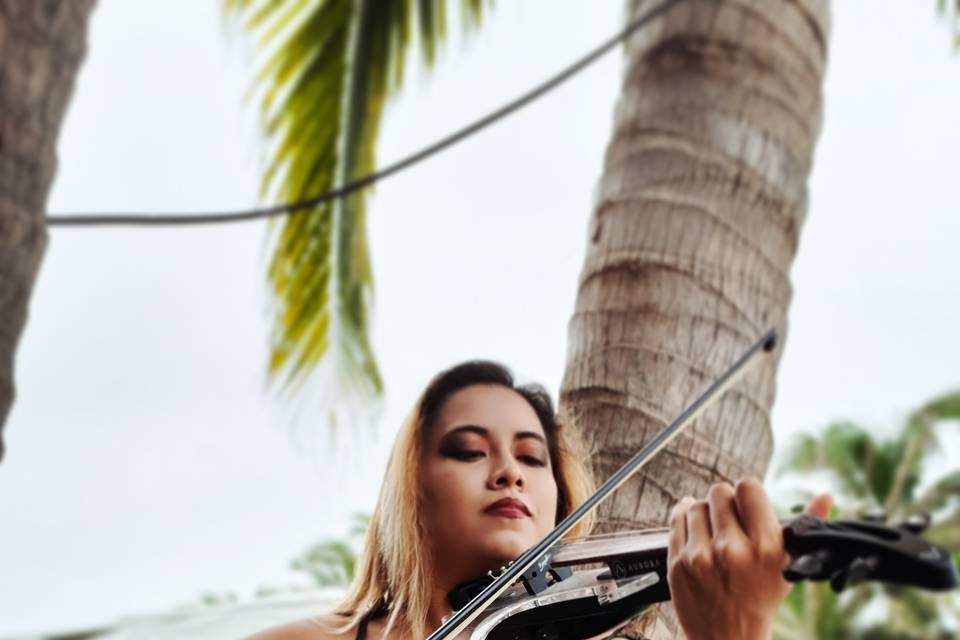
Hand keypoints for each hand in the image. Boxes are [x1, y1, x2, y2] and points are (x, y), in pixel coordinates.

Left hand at [666, 479, 831, 639]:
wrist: (729, 639)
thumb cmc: (762, 598)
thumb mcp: (788, 566)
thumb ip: (807, 528)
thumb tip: (827, 496)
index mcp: (765, 547)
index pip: (747, 487)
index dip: (747, 493)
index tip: (748, 504)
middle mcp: (732, 550)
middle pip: (719, 492)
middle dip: (725, 502)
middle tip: (730, 520)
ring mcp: (700, 557)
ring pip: (695, 505)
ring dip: (705, 514)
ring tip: (715, 533)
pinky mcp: (678, 563)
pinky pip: (676, 521)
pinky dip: (685, 521)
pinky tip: (697, 532)